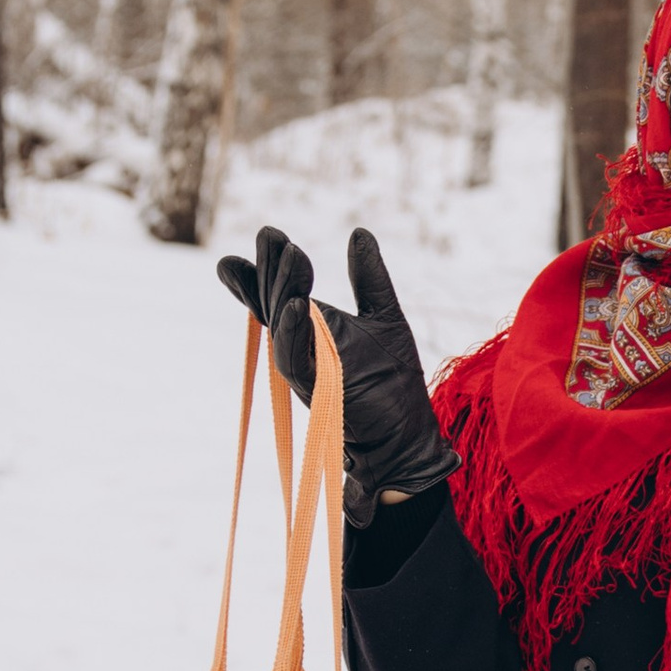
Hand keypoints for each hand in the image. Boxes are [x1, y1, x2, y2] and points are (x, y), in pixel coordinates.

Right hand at [215, 224, 458, 507]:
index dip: (266, 267)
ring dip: (284, 289)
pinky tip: (297, 305)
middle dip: (270, 267)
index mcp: (310, 327)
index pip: (278, 292)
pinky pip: (296, 359)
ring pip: (281, 324)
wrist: (405, 438)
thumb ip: (368, 277)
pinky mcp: (316, 390)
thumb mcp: (384, 316)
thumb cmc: (392, 383)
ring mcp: (304, 368)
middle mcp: (300, 346)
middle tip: (270, 233)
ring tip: (291, 254)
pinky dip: (294, 332)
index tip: (266, 236)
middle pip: (273, 301)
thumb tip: (358, 232)